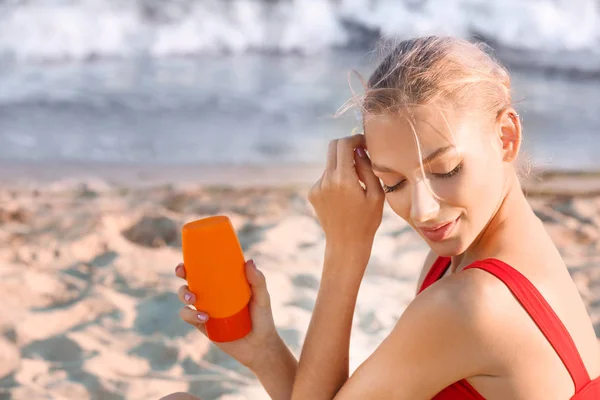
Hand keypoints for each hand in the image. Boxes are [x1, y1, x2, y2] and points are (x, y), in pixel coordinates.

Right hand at [175, 260, 281, 369]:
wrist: (259, 347)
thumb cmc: (262, 318)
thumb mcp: (262, 298)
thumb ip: (258, 281)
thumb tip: (248, 261)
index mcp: (223, 283)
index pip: (206, 268)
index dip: (193, 261)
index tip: (188, 258)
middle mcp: (212, 294)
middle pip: (190, 279)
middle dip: (181, 274)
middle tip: (183, 274)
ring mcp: (205, 309)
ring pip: (185, 297)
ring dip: (183, 294)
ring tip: (193, 299)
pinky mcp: (202, 325)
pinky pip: (188, 317)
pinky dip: (191, 315)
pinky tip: (205, 317)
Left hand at [308, 134, 384, 248]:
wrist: (346, 244)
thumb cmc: (367, 220)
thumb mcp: (376, 194)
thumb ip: (368, 169)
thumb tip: (359, 150)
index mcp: (344, 180)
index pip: (344, 144)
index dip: (355, 138)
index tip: (365, 142)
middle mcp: (326, 180)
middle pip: (333, 147)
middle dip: (347, 145)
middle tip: (360, 154)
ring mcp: (317, 187)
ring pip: (330, 163)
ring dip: (343, 165)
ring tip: (356, 184)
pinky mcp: (312, 193)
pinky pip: (325, 176)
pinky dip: (336, 178)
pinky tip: (345, 195)